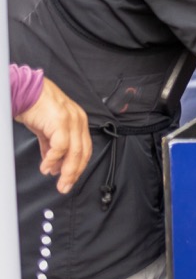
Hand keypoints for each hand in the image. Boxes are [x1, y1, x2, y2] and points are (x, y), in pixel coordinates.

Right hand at [14, 77, 91, 193]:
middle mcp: (79, 121)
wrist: (27, 91)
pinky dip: (54, 159)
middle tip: (65, 187)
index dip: (78, 166)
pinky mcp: (61, 121)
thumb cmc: (36, 108)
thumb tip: (52, 166)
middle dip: (74, 173)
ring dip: (67, 170)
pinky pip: (61, 146)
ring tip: (59, 182)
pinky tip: (46, 167)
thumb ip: (50, 146)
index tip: (70, 180)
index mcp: (79, 122)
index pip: (84, 149)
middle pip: (82, 152)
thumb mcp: (47, 130)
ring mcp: (72, 120)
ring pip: (75, 151)